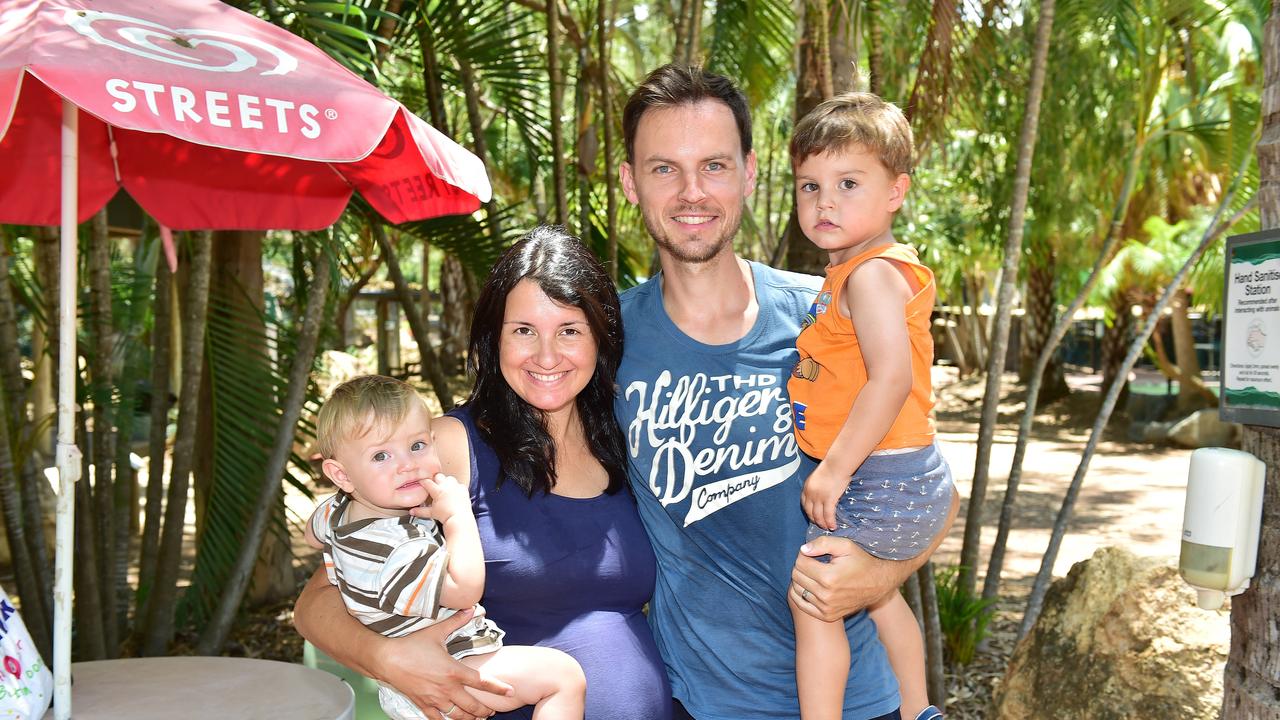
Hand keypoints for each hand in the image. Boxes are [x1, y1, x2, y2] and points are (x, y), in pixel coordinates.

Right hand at [373, 608, 512, 719]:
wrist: (386, 659)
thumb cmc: (411, 645)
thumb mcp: (436, 632)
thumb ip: (456, 622)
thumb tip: (472, 609)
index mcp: (454, 671)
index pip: (482, 682)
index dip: (498, 688)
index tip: (510, 691)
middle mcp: (447, 689)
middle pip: (473, 706)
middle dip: (485, 710)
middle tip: (491, 711)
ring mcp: (435, 699)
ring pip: (458, 716)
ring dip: (470, 719)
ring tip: (477, 718)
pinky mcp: (423, 705)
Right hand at [417, 472, 472, 524]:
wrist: (459, 518)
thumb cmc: (445, 516)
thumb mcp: (431, 513)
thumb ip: (420, 511)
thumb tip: (411, 512)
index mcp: (437, 491)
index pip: (427, 482)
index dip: (423, 481)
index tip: (421, 482)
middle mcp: (446, 486)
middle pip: (438, 476)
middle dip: (435, 480)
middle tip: (434, 486)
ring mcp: (456, 486)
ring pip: (449, 478)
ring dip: (446, 482)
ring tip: (445, 488)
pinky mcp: (463, 489)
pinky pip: (459, 484)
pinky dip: (457, 487)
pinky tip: (455, 492)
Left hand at [793, 487, 958, 621]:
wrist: (879, 583)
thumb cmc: (861, 561)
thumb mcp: (845, 545)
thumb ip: (822, 543)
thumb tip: (803, 550)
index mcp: (829, 578)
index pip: (800, 563)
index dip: (804, 554)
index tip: (813, 553)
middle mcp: (826, 596)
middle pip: (796, 576)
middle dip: (802, 566)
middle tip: (813, 562)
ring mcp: (826, 608)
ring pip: (797, 590)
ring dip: (801, 579)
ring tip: (814, 573)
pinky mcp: (827, 616)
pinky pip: (801, 604)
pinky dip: (801, 593)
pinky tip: (810, 585)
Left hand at [801, 462, 848, 530]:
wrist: (837, 464)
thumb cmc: (831, 468)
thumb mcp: (818, 477)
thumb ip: (817, 486)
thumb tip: (822, 492)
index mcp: (806, 488)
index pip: (804, 504)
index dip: (809, 512)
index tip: (813, 517)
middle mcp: (810, 494)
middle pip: (810, 512)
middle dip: (815, 520)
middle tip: (820, 526)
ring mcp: (818, 497)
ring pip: (818, 516)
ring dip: (823, 524)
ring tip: (828, 528)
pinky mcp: (828, 500)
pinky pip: (828, 515)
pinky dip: (830, 522)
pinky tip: (833, 526)